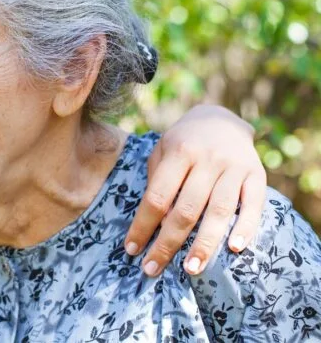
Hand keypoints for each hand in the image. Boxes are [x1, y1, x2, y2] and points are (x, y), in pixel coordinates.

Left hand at [124, 105, 266, 276]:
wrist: (221, 119)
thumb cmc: (182, 143)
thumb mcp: (161, 152)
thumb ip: (156, 182)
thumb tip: (152, 223)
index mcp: (178, 153)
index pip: (157, 196)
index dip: (143, 225)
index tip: (131, 249)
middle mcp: (207, 159)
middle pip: (186, 209)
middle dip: (168, 243)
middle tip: (153, 269)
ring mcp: (234, 167)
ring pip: (219, 211)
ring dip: (204, 243)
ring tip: (191, 269)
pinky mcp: (257, 175)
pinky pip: (253, 205)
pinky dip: (246, 227)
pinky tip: (234, 248)